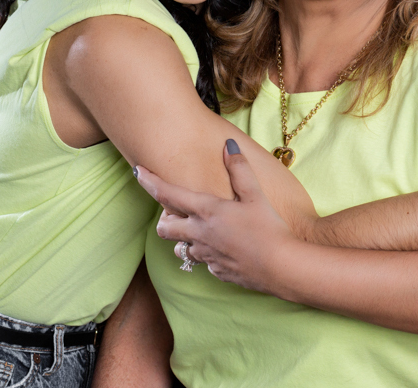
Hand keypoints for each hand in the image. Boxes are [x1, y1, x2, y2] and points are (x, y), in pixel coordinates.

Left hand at [134, 142, 300, 296]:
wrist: (281, 267)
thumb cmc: (269, 229)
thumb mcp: (256, 195)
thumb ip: (239, 170)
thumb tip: (228, 145)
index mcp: (207, 211)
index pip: (167, 194)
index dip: (149, 181)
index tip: (137, 171)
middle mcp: (200, 234)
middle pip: (165, 228)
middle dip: (164, 218)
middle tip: (177, 210)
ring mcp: (206, 256)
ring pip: (180, 248)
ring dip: (184, 238)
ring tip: (200, 230)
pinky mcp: (217, 272)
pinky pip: (202, 262)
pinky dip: (206, 253)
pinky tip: (224, 248)